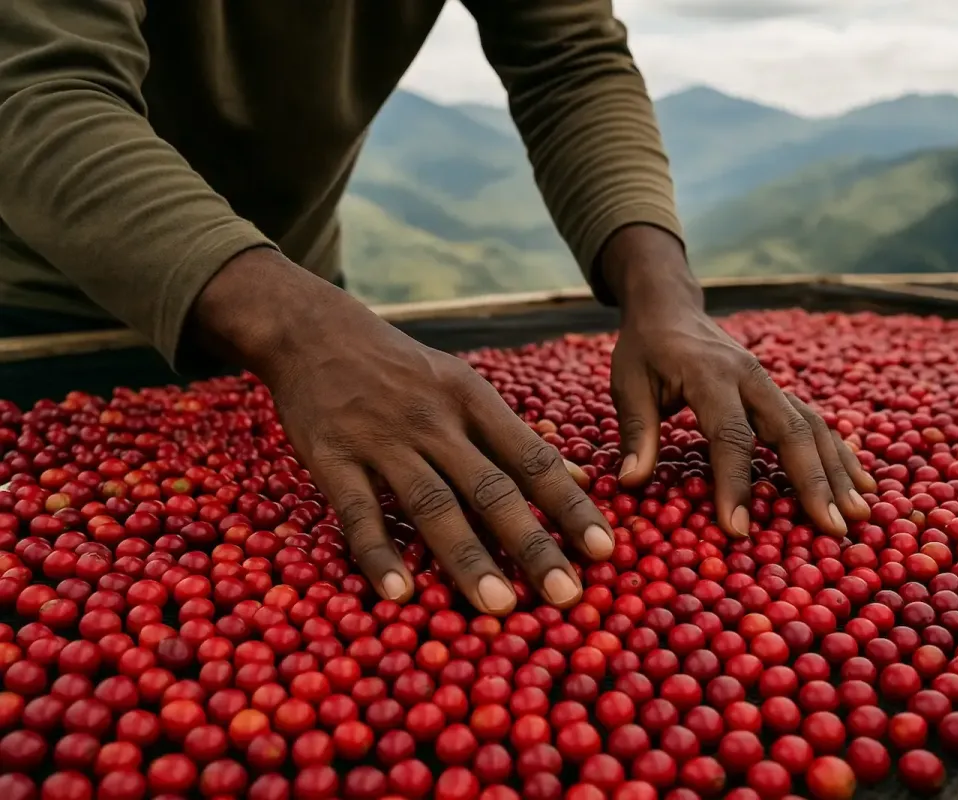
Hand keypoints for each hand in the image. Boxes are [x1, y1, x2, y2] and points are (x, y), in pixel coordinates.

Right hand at [189, 249, 613, 613]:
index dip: (571, 504)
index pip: (533, 458)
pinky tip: (399, 594)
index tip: (605, 548)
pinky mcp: (332, 458)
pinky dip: (379, 555)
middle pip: (492, 488)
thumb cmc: (401, 368)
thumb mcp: (464, 386)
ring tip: (499, 606)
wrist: (314, 331)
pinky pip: (359, 513)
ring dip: (467, 558)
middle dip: (533, 544)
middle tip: (567, 596)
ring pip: (432, 505)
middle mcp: (435, 421)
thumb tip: (578, 478)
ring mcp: (382, 441)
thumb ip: (514, 436)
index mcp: (474, 401)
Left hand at [601, 226, 875, 538]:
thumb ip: (636, 431)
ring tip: (858, 514)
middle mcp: (751, 377)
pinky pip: (816, 422)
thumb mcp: (627, 383)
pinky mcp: (778, 392)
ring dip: (838, 471)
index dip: (735, 483)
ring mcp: (770, 383)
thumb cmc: (645, 349)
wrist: (670, 307)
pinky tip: (860, 483)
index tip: (738, 529)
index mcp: (710, 374)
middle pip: (791, 430)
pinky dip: (840, 453)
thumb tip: (630, 482)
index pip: (730, 434)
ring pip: (813, 426)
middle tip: (830, 529)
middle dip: (813, 481)